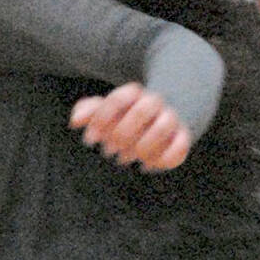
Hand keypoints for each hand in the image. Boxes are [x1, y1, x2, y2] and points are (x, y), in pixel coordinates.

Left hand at [70, 82, 192, 171]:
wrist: (160, 117)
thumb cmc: (124, 117)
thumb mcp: (106, 111)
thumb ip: (89, 111)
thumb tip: (76, 121)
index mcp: (135, 93)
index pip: (120, 99)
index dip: (102, 119)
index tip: (89, 140)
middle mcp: (156, 103)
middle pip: (144, 109)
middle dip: (123, 133)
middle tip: (109, 150)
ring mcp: (171, 119)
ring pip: (164, 127)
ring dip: (142, 146)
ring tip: (125, 158)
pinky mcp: (182, 137)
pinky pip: (180, 147)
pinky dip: (162, 159)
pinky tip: (145, 165)